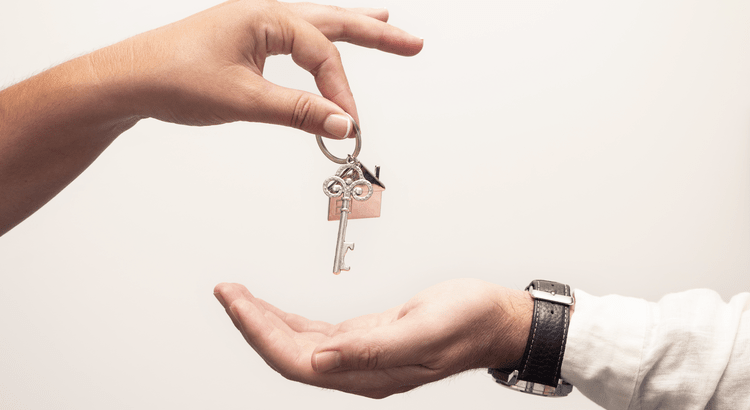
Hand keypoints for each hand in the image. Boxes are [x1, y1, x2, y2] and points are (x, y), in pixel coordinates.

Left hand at [115, 0, 422, 136]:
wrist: (128, 79)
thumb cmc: (172, 77)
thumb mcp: (242, 99)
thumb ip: (296, 112)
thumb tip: (342, 124)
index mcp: (265, 16)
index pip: (322, 54)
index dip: (341, 91)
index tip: (349, 125)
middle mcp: (265, 14)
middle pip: (334, 21)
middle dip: (376, 33)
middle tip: (413, 44)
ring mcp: (256, 26)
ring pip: (317, 25)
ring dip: (353, 27)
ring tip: (386, 24)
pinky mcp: (247, 42)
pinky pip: (296, 38)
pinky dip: (321, 41)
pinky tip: (328, 43)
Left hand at [213, 279, 532, 397]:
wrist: (495, 319)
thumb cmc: (469, 322)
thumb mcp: (425, 330)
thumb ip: (373, 350)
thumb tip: (321, 361)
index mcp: (370, 373)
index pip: (298, 362)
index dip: (262, 335)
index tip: (237, 304)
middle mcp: (359, 369)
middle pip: (290, 355)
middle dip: (253, 324)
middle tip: (227, 292)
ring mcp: (361, 356)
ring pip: (299, 344)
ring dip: (265, 321)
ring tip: (238, 296)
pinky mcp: (366, 339)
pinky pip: (316, 333)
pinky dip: (289, 319)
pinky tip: (274, 309)